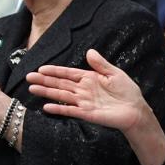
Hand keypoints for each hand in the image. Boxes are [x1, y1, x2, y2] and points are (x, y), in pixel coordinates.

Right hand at [28, 51, 152, 132]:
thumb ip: (101, 64)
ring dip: (47, 92)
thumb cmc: (127, 92)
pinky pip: (70, 110)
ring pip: (62, 95)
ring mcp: (83, 102)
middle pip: (61, 83)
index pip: (68, 73)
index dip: (54, 71)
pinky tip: (46, 106)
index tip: (40, 68)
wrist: (136, 110)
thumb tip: (89, 51)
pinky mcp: (86, 113)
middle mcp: (83, 90)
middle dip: (44, 80)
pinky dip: (58, 108)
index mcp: (89, 78)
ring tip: (32, 88)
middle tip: (28, 77)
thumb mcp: (115, 74)